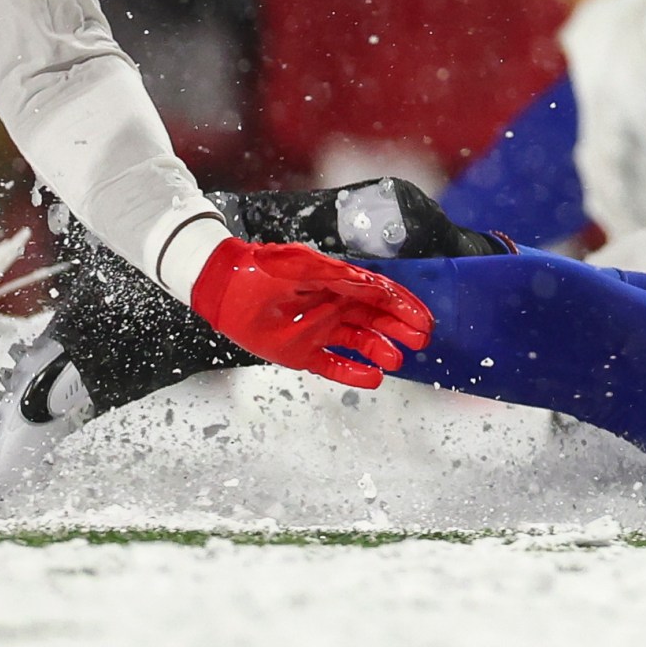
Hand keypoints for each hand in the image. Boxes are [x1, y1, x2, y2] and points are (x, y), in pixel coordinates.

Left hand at [186, 236, 433, 388]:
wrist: (222, 286)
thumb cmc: (261, 269)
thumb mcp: (302, 267)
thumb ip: (339, 279)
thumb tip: (375, 289)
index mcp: (338, 282)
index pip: (379, 295)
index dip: (404, 307)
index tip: (423, 320)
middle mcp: (332, 306)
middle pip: (375, 319)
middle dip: (400, 329)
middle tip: (423, 340)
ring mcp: (316, 330)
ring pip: (357, 341)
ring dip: (379, 349)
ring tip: (398, 360)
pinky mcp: (299, 352)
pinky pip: (331, 364)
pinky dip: (351, 372)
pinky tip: (373, 378)